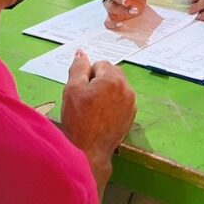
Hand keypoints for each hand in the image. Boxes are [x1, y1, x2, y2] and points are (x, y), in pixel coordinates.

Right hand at [61, 51, 135, 185]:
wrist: (89, 150)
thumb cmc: (78, 119)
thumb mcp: (72, 89)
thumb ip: (78, 67)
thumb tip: (81, 53)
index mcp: (113, 79)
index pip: (100, 64)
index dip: (88, 75)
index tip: (81, 90)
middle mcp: (127, 88)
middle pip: (111, 74)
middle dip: (99, 81)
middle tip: (86, 99)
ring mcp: (131, 103)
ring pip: (116, 88)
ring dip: (106, 92)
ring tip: (93, 109)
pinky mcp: (131, 116)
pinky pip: (121, 101)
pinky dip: (112, 104)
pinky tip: (101, 116)